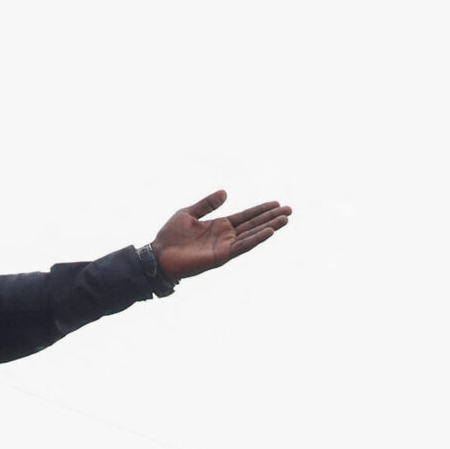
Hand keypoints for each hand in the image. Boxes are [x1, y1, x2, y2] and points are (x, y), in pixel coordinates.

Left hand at [151, 191, 290, 281]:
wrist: (159, 256)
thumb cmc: (170, 237)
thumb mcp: (189, 213)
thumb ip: (207, 204)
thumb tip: (225, 192)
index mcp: (220, 226)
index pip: (246, 216)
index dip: (261, 209)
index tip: (277, 203)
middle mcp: (226, 236)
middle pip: (254, 224)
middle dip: (272, 217)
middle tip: (290, 209)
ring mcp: (226, 247)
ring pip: (253, 235)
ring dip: (270, 227)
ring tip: (286, 219)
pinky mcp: (222, 256)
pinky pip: (243, 246)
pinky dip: (257, 239)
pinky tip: (269, 231)